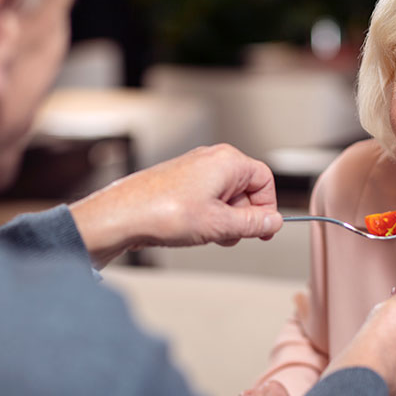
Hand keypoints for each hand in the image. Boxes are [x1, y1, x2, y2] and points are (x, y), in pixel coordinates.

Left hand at [69, 144, 282, 267]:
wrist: (122, 216)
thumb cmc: (162, 212)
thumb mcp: (219, 225)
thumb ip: (253, 224)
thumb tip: (273, 221)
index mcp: (227, 161)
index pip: (265, 181)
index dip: (267, 208)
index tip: (264, 229)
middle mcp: (212, 160)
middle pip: (246, 189)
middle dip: (243, 217)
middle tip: (230, 235)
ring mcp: (195, 170)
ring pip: (226, 197)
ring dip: (224, 220)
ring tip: (207, 233)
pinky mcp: (181, 182)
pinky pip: (208, 199)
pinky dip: (208, 217)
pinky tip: (193, 230)